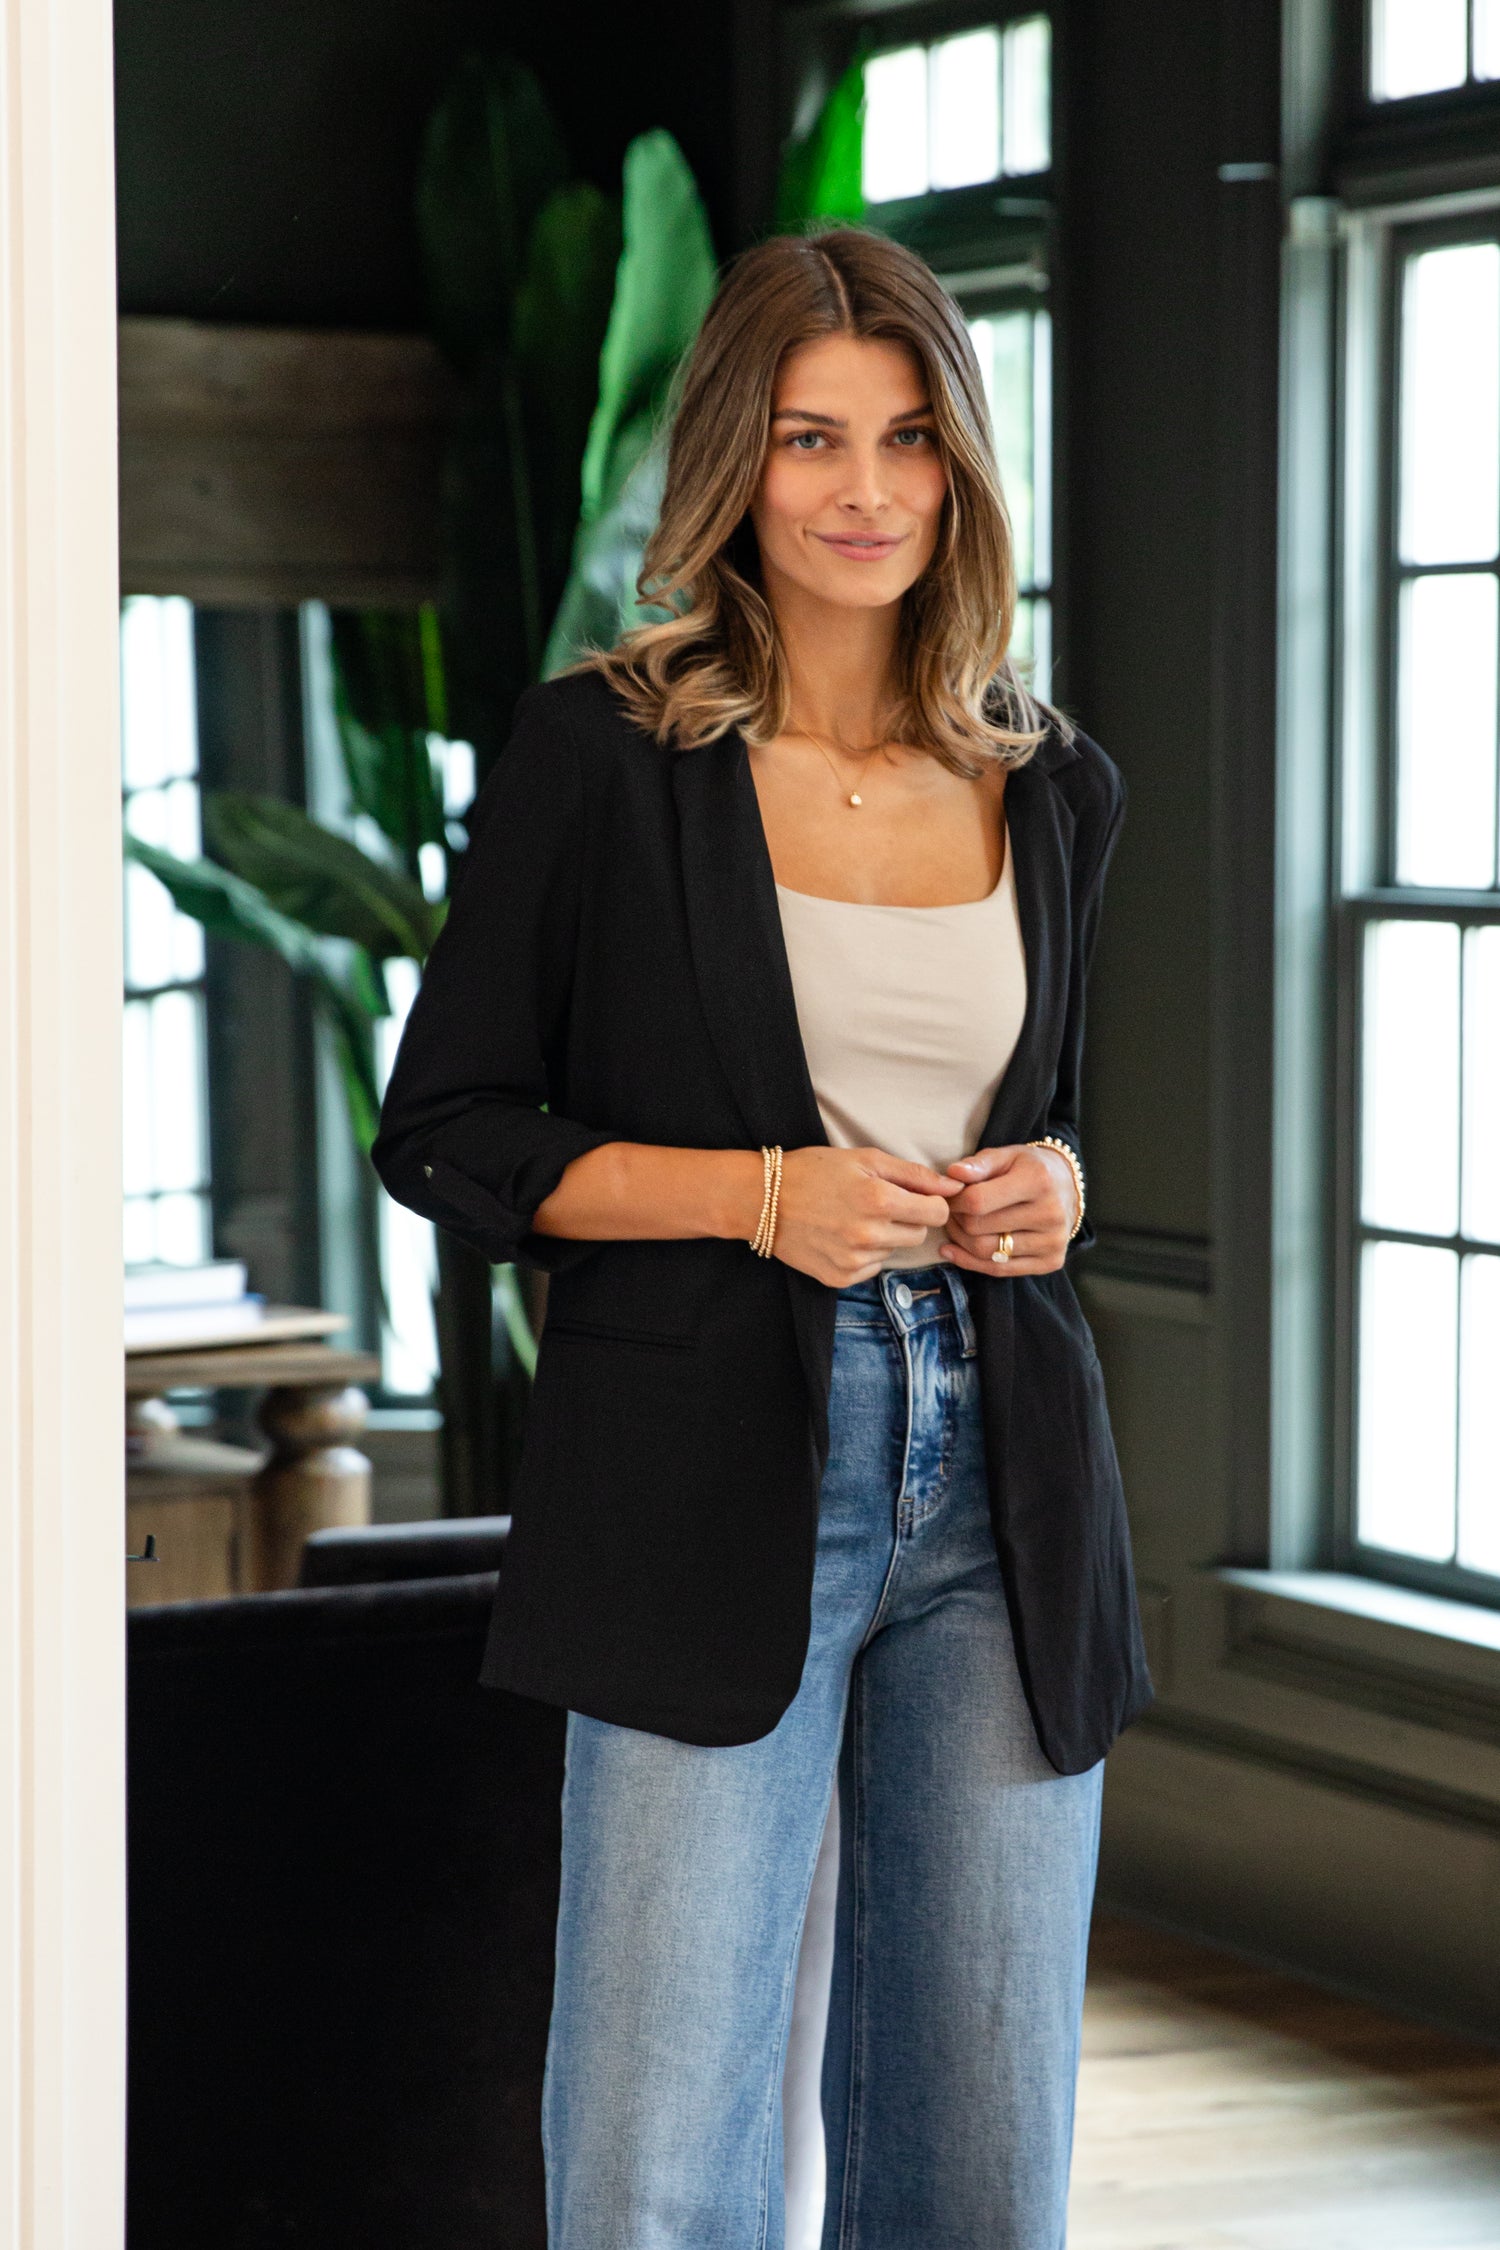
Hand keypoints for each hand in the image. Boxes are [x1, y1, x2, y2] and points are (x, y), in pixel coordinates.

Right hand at [772, 1146, 964, 1288]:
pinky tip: (841, 1236)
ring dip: (884, 1235)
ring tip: (853, 1217)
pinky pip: (872, 1268)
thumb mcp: (865, 1159)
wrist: (761, 1200)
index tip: (915, 1197)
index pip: (937, 1213)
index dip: (930, 1202)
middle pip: (919, 1235)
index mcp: (879, 1201)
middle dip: (907, 1219)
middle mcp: (869, 1235)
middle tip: (877, 1203)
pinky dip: (864, 1254)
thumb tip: (955, 1187)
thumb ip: (914, 1174)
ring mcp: (853, 1261)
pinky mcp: (840, 1278)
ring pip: (894, 1251)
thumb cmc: (814, 1171)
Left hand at [938, 1144, 1077, 1277]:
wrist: (1067, 1187)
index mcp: (1038, 1181)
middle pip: (979, 1228)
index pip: (978, 1201)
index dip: (954, 1201)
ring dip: (960, 1241)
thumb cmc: (1030, 1168)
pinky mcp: (1052, 1261)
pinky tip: (953, 1250)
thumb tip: (953, 1173)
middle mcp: (1050, 1214)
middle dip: (955, 1220)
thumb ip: (979, 1164)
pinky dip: (970, 1262)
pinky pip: (1000, 1270)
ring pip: (986, 1252)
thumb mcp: (1007, 1155)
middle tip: (949, 1212)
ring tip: (955, 1226)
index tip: (947, 1196)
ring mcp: (1053, 1241)